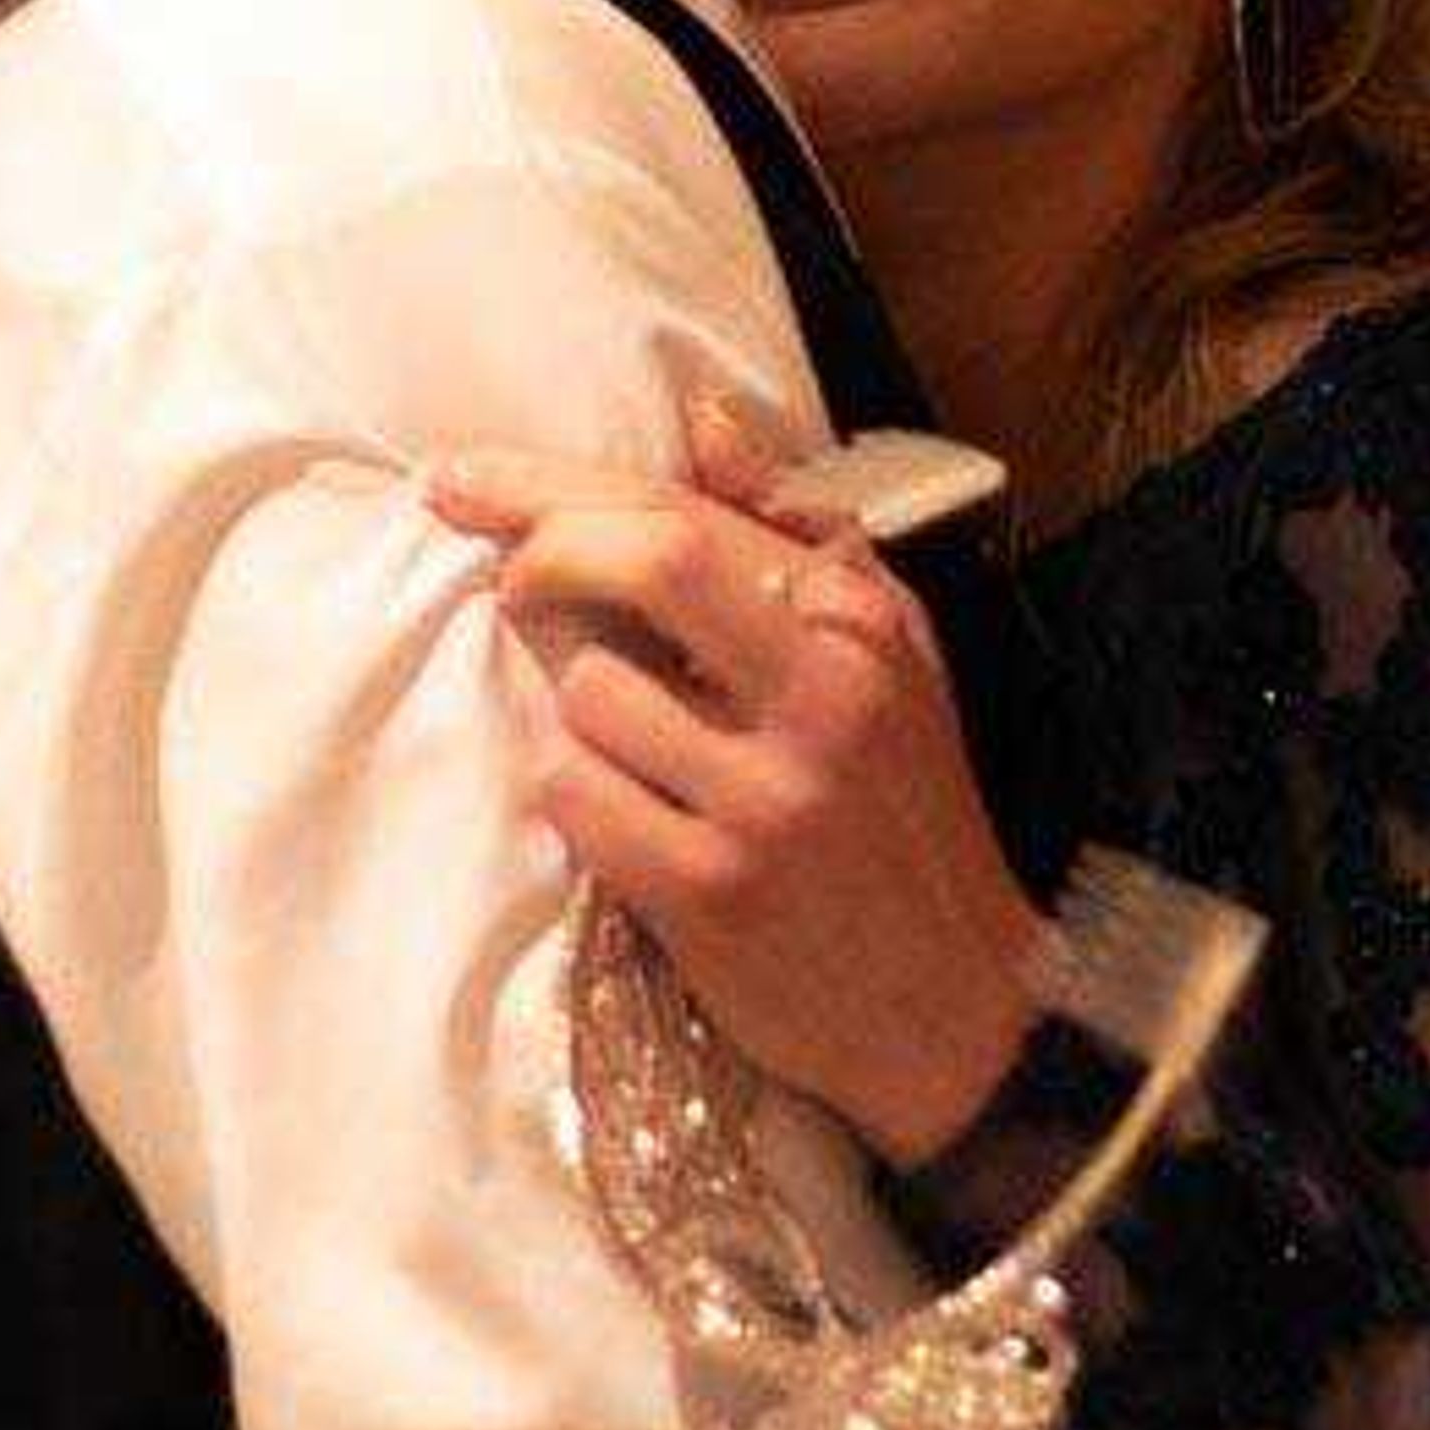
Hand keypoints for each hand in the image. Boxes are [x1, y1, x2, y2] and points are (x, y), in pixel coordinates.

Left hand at [422, 436, 1040, 1162]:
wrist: (959, 1006)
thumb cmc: (904, 818)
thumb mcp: (894, 658)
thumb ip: (797, 535)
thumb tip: (702, 423)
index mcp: (863, 628)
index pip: (694, 514)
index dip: (560, 485)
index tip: (470, 481)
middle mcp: (825, 699)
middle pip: (653, 561)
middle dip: (545, 549)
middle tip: (502, 572)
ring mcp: (768, 799)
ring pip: (591, 691)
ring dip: (570, 708)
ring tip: (620, 741)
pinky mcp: (713, 892)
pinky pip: (578, 798)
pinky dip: (572, 791)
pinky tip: (619, 812)